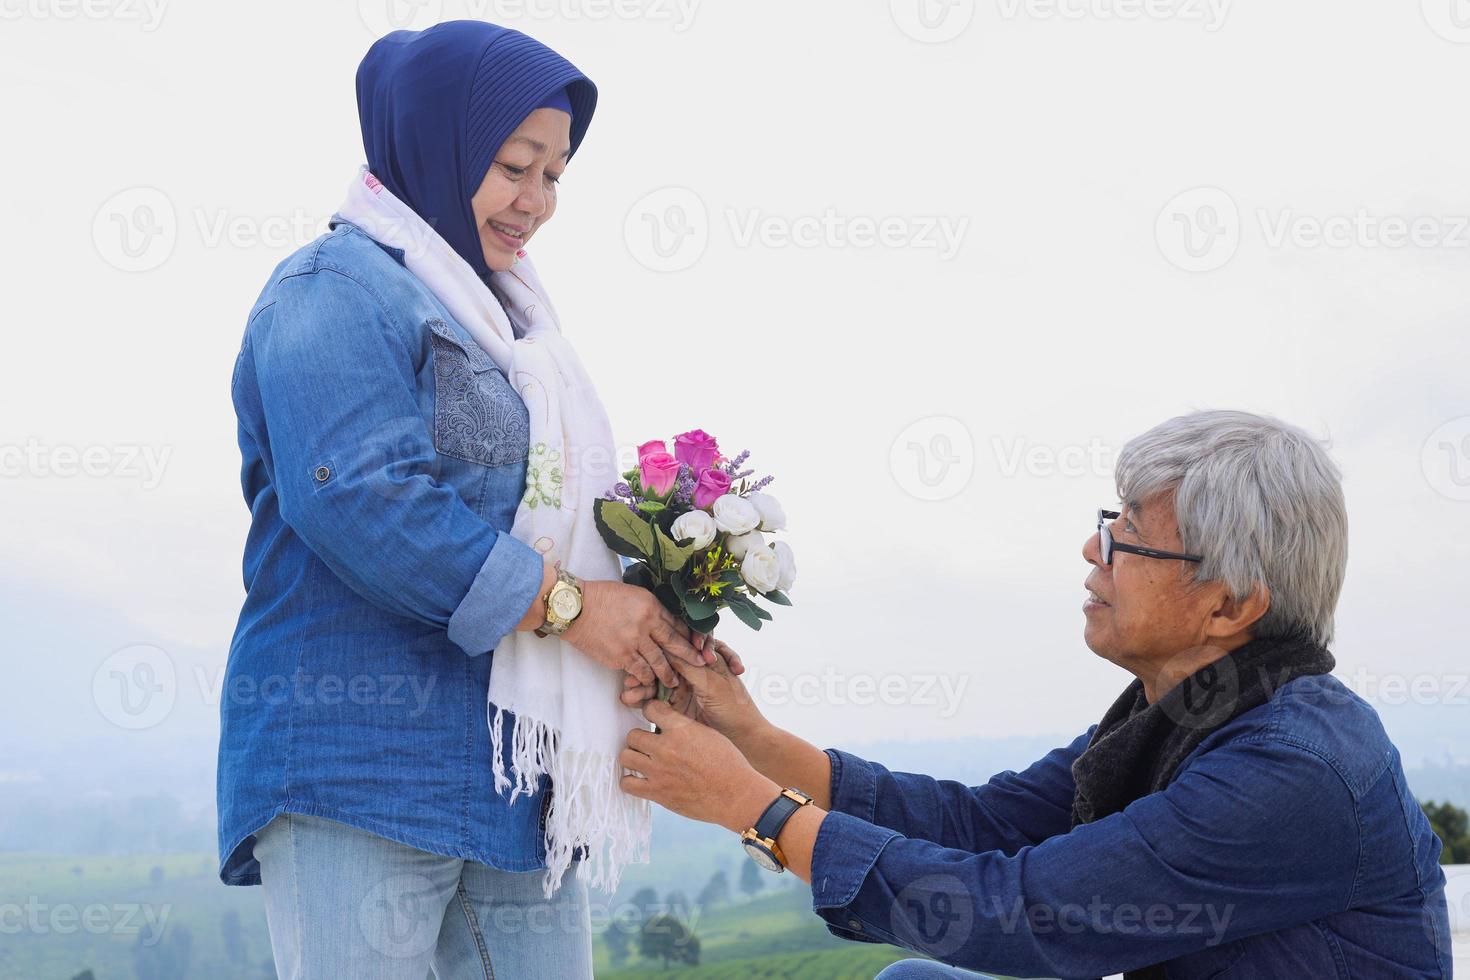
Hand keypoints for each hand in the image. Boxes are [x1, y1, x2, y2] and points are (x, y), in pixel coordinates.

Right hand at [561, 579, 702, 688]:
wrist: (576, 608)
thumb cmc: (600, 597)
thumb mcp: (632, 594)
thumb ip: (648, 608)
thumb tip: (662, 620)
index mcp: (651, 605)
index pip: (675, 623)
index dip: (687, 636)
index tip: (696, 645)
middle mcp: (647, 623)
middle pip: (674, 643)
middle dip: (689, 656)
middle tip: (701, 665)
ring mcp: (634, 641)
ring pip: (659, 661)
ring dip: (669, 673)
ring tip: (675, 682)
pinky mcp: (621, 656)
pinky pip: (640, 671)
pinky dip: (647, 679)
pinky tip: (651, 683)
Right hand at [620, 638, 767, 745]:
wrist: (742, 738)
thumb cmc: (735, 707)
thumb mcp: (712, 683)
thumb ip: (689, 667)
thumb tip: (666, 650)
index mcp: (704, 658)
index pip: (679, 646)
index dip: (662, 649)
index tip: (649, 655)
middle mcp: (692, 670)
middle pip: (663, 663)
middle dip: (647, 669)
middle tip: (633, 675)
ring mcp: (683, 688)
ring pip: (657, 680)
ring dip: (642, 684)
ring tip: (628, 689)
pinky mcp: (676, 705)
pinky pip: (655, 699)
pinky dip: (642, 698)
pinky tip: (631, 698)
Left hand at [620, 699, 777, 832]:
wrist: (736, 794)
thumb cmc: (729, 765)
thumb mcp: (709, 734)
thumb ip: (685, 728)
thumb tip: (669, 726)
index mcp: (681, 729)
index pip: (650, 708)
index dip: (651, 712)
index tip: (653, 718)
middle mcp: (666, 748)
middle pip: (632, 735)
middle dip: (639, 738)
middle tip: (648, 746)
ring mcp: (659, 771)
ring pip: (626, 756)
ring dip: (633, 757)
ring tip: (642, 761)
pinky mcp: (657, 793)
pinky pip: (627, 783)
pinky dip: (630, 781)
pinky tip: (641, 780)